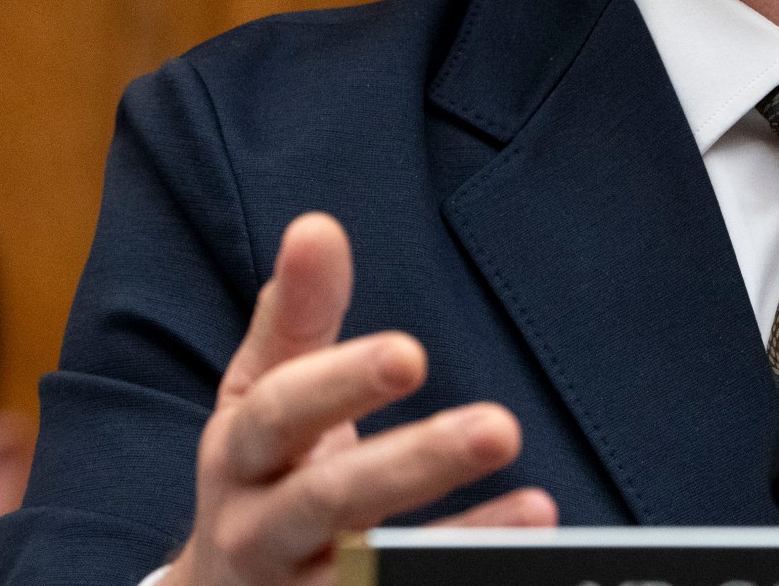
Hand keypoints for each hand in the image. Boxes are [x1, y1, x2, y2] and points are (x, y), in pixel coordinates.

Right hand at [170, 213, 556, 585]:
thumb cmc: (262, 472)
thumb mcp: (261, 394)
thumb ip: (295, 317)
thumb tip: (317, 227)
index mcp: (241, 453)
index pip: (283, 412)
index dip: (342, 382)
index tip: (410, 353)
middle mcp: (259, 530)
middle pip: (333, 499)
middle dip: (415, 464)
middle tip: (499, 428)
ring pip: (370, 574)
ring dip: (457, 545)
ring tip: (538, 509)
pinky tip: (523, 569)